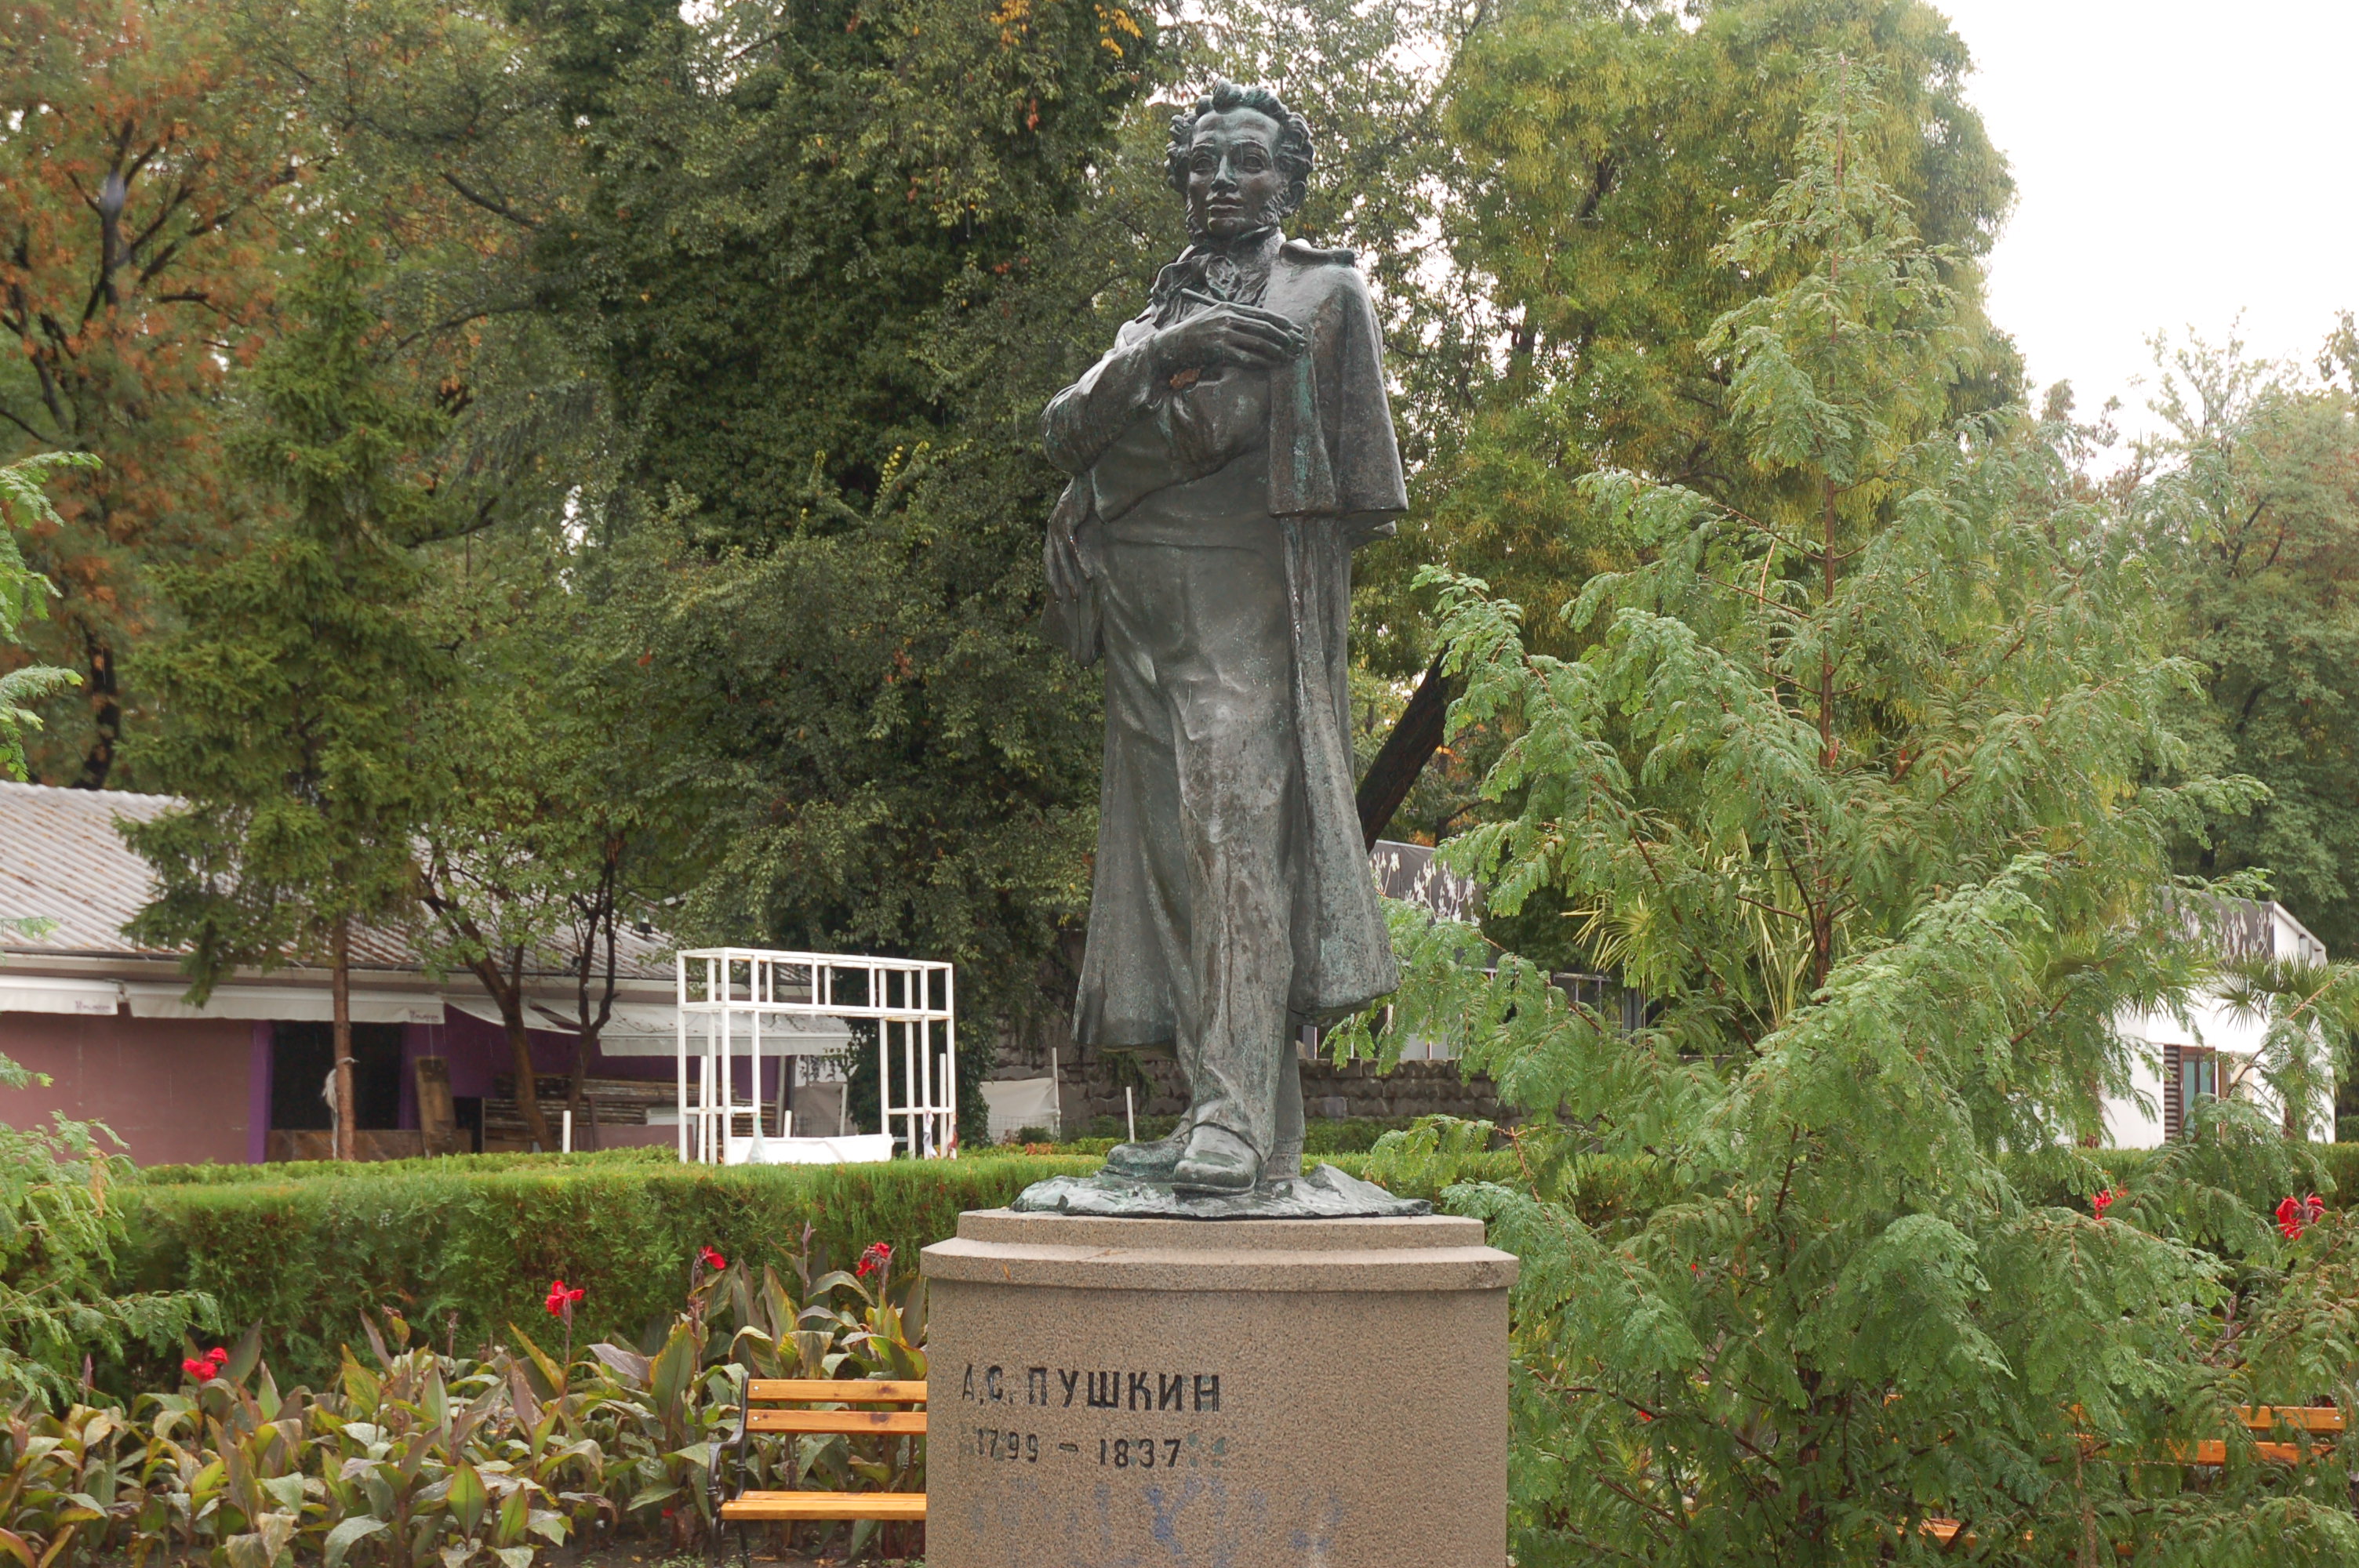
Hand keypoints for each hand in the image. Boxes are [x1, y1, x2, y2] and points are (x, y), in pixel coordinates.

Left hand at [1044, 479, 1090, 601]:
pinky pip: (1074, 546)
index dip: (1053, 575)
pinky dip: (1080, 561)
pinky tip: (1087, 574)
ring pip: (1062, 557)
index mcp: (1053, 529)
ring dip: (1070, 576)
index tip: (1058, 592)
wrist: (1089, 474)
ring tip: (1077, 593)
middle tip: (1064, 600)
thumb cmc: (1088, 496)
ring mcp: (1057, 524)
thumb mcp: (1082, 517)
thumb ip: (1080, 532)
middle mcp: (1052, 528)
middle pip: (1052, 561)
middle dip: (1058, 582)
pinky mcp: (1067, 520)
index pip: (1050, 557)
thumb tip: (1084, 548)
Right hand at [1150, 301, 1304, 378]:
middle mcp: (1227, 317)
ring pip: (1258, 342)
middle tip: (1298, 345)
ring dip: (1277, 350)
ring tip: (1289, 357)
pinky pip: (1246, 357)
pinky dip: (1262, 361)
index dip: (1282, 323)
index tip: (1296, 330)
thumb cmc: (1194, 335)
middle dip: (1285, 337)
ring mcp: (1222, 333)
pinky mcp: (1218, 349)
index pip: (1262, 314)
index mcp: (1228, 307)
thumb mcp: (1215, 319)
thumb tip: (1260, 327)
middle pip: (1264, 327)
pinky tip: (1272, 365)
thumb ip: (1235, 320)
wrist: (1170, 346)